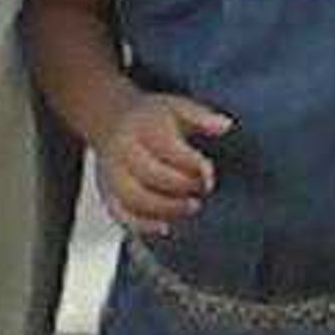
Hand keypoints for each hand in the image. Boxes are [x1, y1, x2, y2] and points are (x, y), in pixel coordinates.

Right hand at [92, 90, 233, 233]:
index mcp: (141, 126)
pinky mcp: (108, 193)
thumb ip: (201, 116)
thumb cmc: (150, 117)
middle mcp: (123, 150)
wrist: (112, 120)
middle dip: (181, 187)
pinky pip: (120, 215)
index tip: (209, 175)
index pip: (166, 147)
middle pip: (149, 174)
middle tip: (202, 191)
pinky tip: (165, 227)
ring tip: (191, 207)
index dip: (192, 164)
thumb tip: (226, 125)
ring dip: (165, 209)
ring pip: (133, 198)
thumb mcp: (177, 106)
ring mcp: (111, 173)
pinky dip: (142, 226)